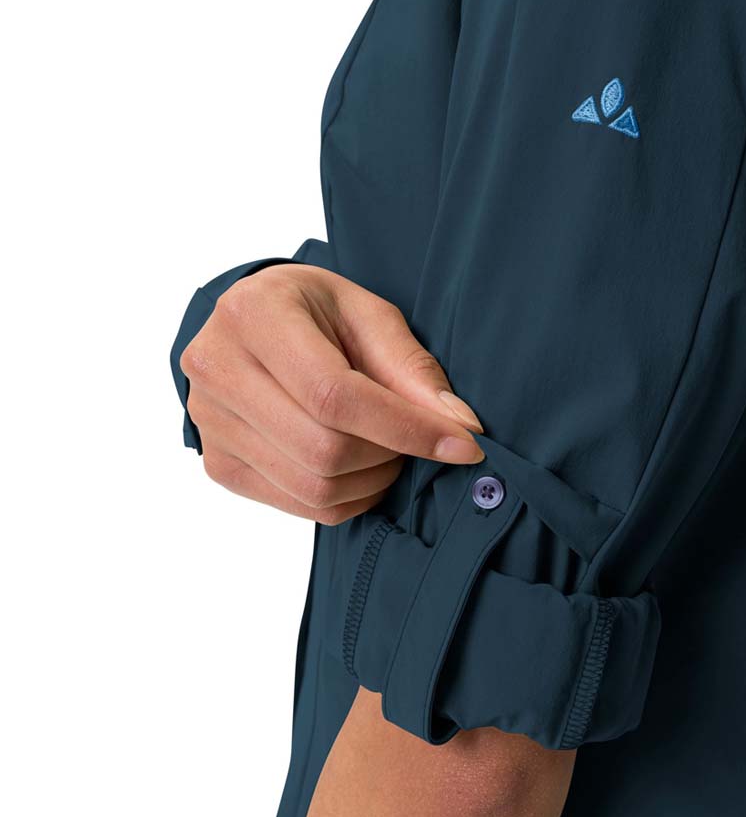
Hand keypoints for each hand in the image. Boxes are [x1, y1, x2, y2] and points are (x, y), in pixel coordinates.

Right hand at [181, 264, 483, 524]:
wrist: (250, 323)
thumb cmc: (315, 311)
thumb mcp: (367, 313)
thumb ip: (412, 368)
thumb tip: (462, 426)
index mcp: (253, 315)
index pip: (335, 396)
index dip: (406, 428)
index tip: (463, 445)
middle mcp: (217, 369)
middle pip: (324, 448)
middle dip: (391, 454)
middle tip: (418, 438)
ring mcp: (210, 422)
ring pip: (313, 485)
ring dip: (373, 480)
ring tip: (389, 448)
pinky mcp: (218, 463)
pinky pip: (299, 505)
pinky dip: (348, 497)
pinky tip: (362, 468)